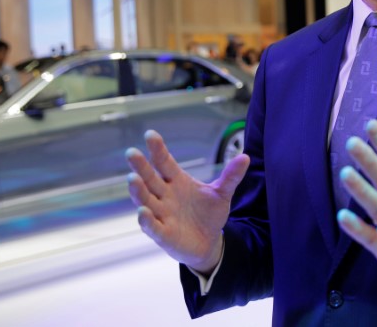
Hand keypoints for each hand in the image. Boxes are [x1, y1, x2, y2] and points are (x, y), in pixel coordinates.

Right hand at [125, 130, 249, 273]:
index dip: (157, 149)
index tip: (150, 134)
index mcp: (176, 181)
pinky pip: (152, 226)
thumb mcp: (222, 193)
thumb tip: (245, 156)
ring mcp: (161, 214)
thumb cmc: (209, 213)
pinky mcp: (162, 234)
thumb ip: (231, 176)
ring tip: (132, 179)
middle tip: (131, 153)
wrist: (209, 242)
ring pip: (146, 200)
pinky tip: (142, 211)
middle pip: (150, 179)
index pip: (164, 162)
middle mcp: (164, 195)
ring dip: (138, 191)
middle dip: (141, 167)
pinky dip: (146, 220)